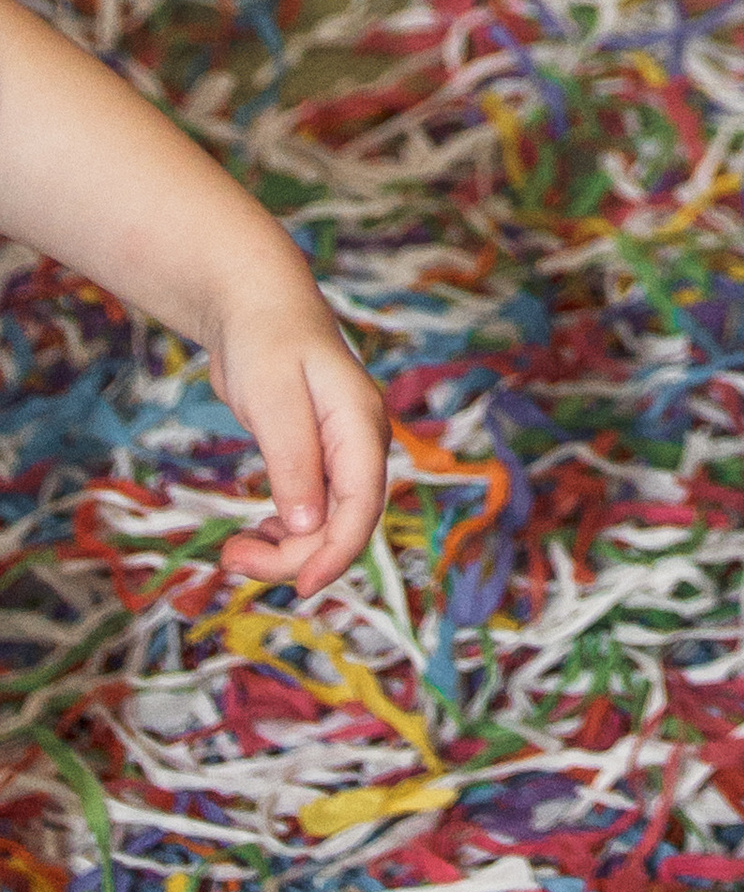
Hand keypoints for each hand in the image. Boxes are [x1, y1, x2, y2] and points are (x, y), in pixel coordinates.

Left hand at [204, 272, 389, 595]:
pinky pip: (310, 510)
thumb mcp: (273, 400)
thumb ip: (294, 462)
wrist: (256, 304)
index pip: (363, 504)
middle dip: (293, 554)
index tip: (300, 588)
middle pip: (342, 522)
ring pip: (325, 523)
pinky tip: (253, 535)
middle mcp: (359, 443)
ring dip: (284, 548)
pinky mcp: (317, 457)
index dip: (337, 552)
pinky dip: (282, 532)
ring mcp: (340, 451)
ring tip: (233, 552)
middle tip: (232, 560)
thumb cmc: (266, 340)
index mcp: (360, 425)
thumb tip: (308, 525)